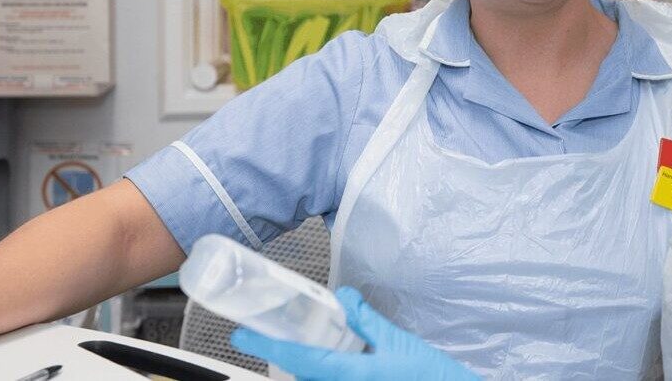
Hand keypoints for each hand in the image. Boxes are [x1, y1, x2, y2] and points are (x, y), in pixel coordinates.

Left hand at [230, 287, 477, 380]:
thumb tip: (343, 298)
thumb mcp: (398, 342)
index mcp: (353, 376)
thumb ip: (367, 321)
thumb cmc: (430, 376)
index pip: (300, 359)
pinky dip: (321, 371)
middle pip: (300, 376)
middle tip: (275, 334)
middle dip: (288, 357)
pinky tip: (334, 359)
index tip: (241, 335)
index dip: (267, 345)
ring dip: (306, 365)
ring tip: (309, 344)